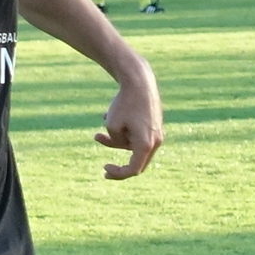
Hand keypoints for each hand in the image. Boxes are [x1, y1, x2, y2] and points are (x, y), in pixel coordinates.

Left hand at [92, 65, 162, 179]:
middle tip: (105, 168)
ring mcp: (157, 132)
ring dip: (116, 141)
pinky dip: (124, 131)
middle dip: (120, 162)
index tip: (104, 169)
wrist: (139, 80)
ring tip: (97, 134)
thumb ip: (115, 141)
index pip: (133, 170)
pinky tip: (106, 115)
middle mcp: (156, 141)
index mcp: (146, 145)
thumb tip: (122, 142)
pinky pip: (138, 135)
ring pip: (134, 146)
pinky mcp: (154, 123)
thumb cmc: (124, 103)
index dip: (118, 174)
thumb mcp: (112, 125)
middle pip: (137, 161)